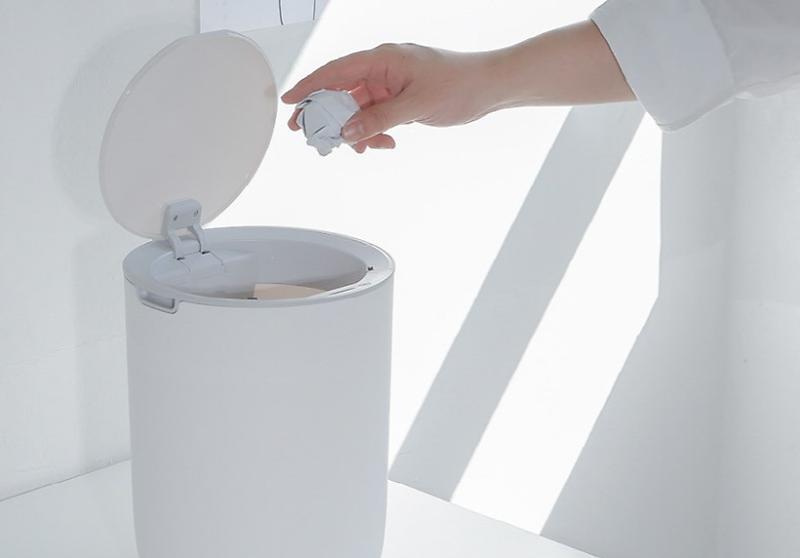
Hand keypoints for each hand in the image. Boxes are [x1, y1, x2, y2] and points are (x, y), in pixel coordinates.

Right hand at [282, 44, 500, 152]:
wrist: (489, 87)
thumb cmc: (460, 83)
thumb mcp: (415, 106)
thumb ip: (379, 120)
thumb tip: (348, 132)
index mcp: (382, 59)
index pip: (335, 72)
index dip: (309, 87)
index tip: (290, 102)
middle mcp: (383, 69)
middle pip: (341, 92)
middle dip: (328, 116)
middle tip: (313, 136)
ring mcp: (391, 83)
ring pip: (358, 108)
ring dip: (355, 130)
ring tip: (359, 148)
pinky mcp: (400, 97)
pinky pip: (375, 115)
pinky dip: (373, 131)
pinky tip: (382, 143)